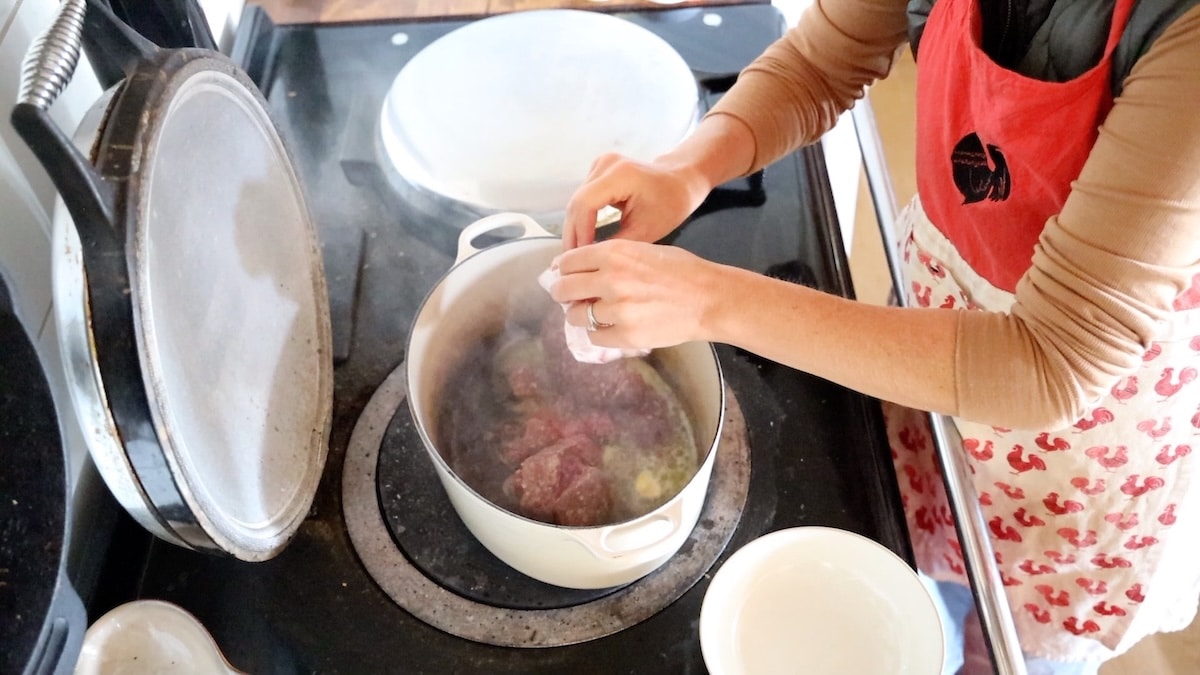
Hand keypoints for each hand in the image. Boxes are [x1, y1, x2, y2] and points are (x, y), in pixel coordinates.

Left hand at [549, 239, 720, 349]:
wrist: (710, 299)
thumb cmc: (682, 271)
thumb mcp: (643, 249)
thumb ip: (610, 257)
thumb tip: (578, 267)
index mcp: (614, 253)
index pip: (568, 261)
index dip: (563, 270)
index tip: (564, 276)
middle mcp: (611, 279)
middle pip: (564, 289)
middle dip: (563, 293)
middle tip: (569, 298)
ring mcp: (617, 309)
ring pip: (575, 315)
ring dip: (580, 315)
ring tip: (595, 314)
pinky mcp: (626, 335)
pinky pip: (594, 337)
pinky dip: (598, 333)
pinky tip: (611, 327)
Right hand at [561, 152, 711, 249]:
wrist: (680, 181)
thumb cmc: (671, 203)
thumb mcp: (646, 230)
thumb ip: (616, 244)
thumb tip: (590, 260)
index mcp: (621, 175)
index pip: (584, 204)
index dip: (579, 232)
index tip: (580, 256)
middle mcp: (606, 164)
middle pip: (576, 203)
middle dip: (573, 234)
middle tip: (572, 262)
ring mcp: (600, 165)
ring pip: (576, 202)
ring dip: (575, 228)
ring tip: (576, 254)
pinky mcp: (598, 171)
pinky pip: (582, 199)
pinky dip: (581, 219)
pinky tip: (582, 239)